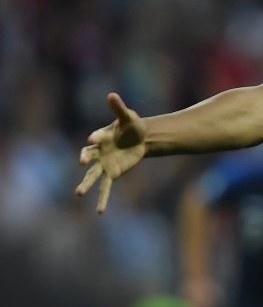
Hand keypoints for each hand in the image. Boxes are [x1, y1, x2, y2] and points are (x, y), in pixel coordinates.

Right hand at [75, 93, 147, 212]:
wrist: (141, 139)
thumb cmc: (132, 126)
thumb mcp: (128, 117)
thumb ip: (119, 108)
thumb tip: (111, 94)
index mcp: (101, 137)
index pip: (95, 139)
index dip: (95, 138)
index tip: (94, 138)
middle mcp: (99, 152)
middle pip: (89, 156)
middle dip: (85, 158)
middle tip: (82, 161)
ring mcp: (104, 164)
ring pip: (92, 176)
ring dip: (86, 184)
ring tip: (78, 193)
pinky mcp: (113, 173)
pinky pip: (106, 187)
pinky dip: (103, 199)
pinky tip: (100, 211)